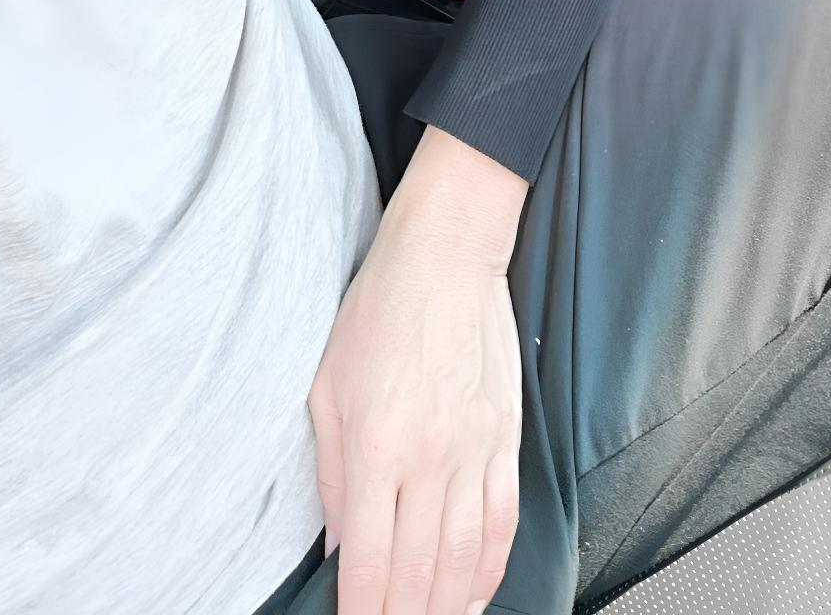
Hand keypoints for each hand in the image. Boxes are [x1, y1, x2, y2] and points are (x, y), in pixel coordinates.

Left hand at [309, 128, 526, 614]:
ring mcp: (474, 450)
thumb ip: (328, 473)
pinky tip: (473, 591)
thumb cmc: (379, 306)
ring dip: (444, 606)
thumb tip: (335, 544)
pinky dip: (490, 568)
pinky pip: (504, 521)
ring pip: (465, 558)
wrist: (446, 252)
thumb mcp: (326, 385)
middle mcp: (429, 457)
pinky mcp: (505, 437)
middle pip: (418, 573)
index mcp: (375, 445)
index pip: (368, 561)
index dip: (359, 611)